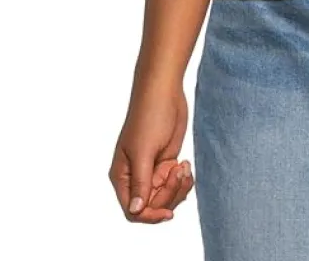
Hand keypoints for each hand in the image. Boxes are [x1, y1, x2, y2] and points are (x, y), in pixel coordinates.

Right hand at [108, 78, 194, 223]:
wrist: (165, 92)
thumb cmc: (149, 116)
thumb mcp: (144, 152)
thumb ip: (141, 183)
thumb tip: (135, 211)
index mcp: (122, 176)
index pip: (133, 211)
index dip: (150, 216)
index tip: (168, 213)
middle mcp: (135, 176)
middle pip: (153, 205)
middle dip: (169, 194)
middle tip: (179, 171)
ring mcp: (152, 170)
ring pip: (166, 196)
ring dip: (179, 188)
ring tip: (185, 166)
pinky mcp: (166, 162)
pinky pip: (175, 183)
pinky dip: (184, 180)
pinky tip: (186, 164)